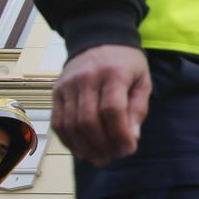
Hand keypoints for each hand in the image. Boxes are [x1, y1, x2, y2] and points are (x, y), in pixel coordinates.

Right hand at [52, 45, 151, 165]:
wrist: (98, 40)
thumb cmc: (126, 64)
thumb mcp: (143, 80)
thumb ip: (139, 108)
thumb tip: (132, 137)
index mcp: (113, 73)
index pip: (112, 110)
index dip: (120, 134)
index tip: (129, 149)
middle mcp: (86, 78)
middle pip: (88, 120)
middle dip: (102, 145)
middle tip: (114, 157)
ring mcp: (67, 85)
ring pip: (70, 124)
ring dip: (85, 147)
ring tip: (100, 159)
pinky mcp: (55, 92)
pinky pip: (58, 122)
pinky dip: (69, 141)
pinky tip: (82, 151)